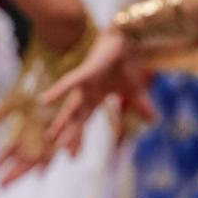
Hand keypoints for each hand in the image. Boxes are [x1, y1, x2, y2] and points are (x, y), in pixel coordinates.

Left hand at [37, 26, 153, 157]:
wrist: (127, 40)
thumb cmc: (127, 62)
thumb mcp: (136, 90)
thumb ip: (141, 106)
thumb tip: (154, 120)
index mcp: (96, 97)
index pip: (85, 121)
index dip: (78, 137)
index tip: (71, 156)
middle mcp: (87, 93)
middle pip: (76, 118)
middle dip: (68, 135)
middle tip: (57, 152)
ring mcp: (85, 83)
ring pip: (71, 106)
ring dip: (62, 121)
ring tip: (49, 137)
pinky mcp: (86, 72)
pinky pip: (69, 84)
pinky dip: (57, 92)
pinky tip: (43, 101)